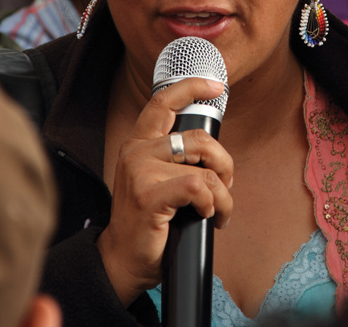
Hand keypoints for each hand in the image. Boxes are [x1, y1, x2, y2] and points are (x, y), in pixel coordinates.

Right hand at [97, 78, 234, 305]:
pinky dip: (212, 203)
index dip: (192, 87)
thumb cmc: (147, 222)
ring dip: (223, 194)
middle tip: (224, 186)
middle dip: (224, 163)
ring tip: (217, 210)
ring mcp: (140, 173)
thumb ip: (175, 159)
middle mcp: (137, 152)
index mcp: (139, 144)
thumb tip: (214, 150)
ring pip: (205, 169)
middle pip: (200, 138)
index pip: (163, 101)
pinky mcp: (149, 196)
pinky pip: (199, 187)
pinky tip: (206, 215)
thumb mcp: (156, 180)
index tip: (217, 87)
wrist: (123, 260)